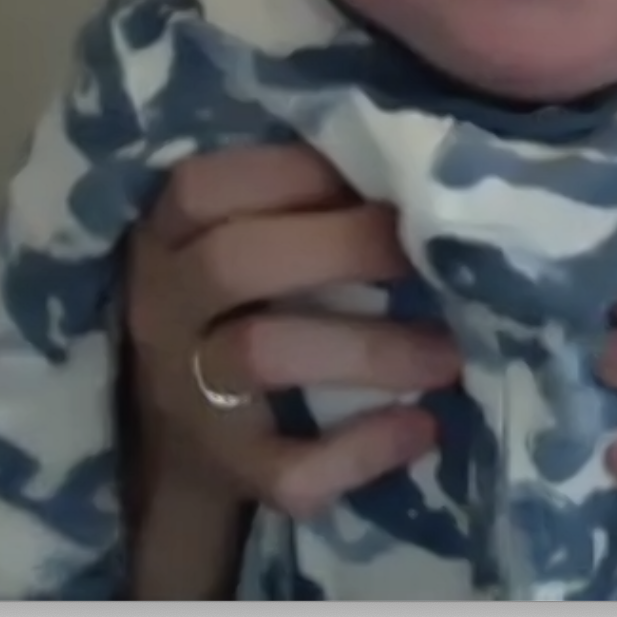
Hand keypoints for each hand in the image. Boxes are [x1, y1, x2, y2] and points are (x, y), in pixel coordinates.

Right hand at [124, 144, 460, 524]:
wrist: (183, 434)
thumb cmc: (243, 300)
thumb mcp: (244, 235)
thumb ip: (300, 194)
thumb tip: (414, 147)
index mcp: (167, 233)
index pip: (203, 185)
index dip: (296, 170)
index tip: (383, 167)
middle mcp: (163, 307)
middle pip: (232, 261)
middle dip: (344, 246)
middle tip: (431, 250)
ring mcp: (188, 394)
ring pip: (263, 356)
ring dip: (371, 348)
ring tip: (453, 350)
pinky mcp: (226, 468)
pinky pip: (286, 469)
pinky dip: (359, 451)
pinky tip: (421, 428)